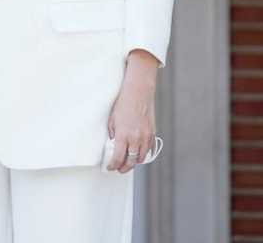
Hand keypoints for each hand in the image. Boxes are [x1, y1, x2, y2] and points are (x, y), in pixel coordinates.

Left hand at [106, 49, 157, 172]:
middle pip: (130, 161)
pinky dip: (143, 154)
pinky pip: (148, 150)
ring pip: (141, 158)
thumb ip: (113, 134)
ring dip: (134, 163)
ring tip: (128, 164)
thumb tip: (113, 145)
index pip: (118, 157)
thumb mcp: (112, 119)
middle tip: (119, 169)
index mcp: (122, 135)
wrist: (138, 93)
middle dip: (124, 168)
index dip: (113, 165)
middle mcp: (135, 138)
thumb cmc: (123, 104)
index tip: (110, 167)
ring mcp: (145, 137)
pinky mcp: (152, 133)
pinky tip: (138, 155)